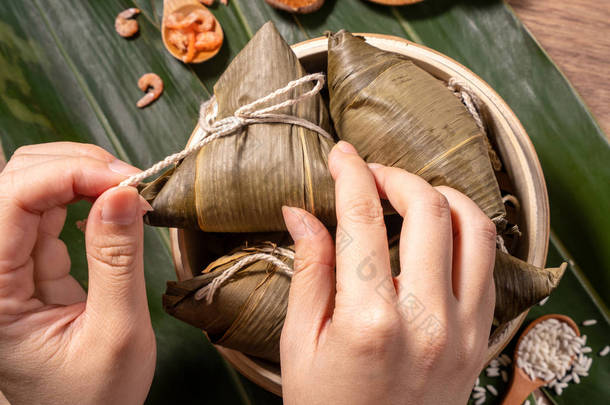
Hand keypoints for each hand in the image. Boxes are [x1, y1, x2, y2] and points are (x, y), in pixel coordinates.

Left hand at [0, 143, 154, 404]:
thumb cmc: (94, 396)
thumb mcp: (116, 333)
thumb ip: (118, 262)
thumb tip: (123, 196)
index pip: (12, 201)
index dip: (68, 175)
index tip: (125, 182)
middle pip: (17, 180)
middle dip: (77, 166)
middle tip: (133, 182)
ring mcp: (10, 263)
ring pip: (34, 186)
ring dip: (84, 175)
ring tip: (130, 190)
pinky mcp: (33, 262)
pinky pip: (53, 209)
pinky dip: (88, 195)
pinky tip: (116, 203)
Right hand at [280, 141, 495, 404]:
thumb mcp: (301, 342)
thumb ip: (309, 270)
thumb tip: (300, 213)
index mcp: (370, 321)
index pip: (363, 219)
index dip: (350, 174)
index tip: (340, 156)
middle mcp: (427, 320)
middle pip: (429, 210)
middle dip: (397, 176)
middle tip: (371, 173)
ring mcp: (463, 330)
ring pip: (475, 230)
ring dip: (442, 197)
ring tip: (411, 194)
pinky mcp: (479, 339)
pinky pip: (488, 266)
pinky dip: (466, 233)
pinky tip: (438, 232)